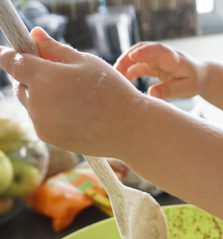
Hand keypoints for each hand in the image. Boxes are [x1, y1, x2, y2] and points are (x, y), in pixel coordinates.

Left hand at [0, 27, 144, 157]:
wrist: (131, 130)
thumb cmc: (114, 93)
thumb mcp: (87, 63)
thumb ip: (55, 49)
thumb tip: (34, 36)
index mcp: (44, 77)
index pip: (12, 62)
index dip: (9, 54)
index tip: (9, 52)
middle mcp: (38, 102)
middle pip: (20, 84)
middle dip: (33, 78)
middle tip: (61, 78)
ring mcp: (42, 123)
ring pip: (31, 104)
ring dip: (43, 97)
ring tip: (75, 99)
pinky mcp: (50, 138)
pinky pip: (42, 120)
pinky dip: (52, 115)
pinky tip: (77, 114)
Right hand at [114, 42, 207, 98]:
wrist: (200, 74)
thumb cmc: (194, 81)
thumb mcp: (185, 89)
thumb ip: (168, 90)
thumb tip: (151, 93)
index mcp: (174, 59)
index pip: (158, 51)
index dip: (145, 52)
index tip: (133, 56)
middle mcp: (163, 55)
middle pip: (143, 50)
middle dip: (128, 58)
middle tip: (116, 71)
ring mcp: (157, 58)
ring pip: (138, 56)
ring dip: (126, 64)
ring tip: (116, 76)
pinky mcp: (153, 64)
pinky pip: (139, 64)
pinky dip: (130, 70)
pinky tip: (124, 80)